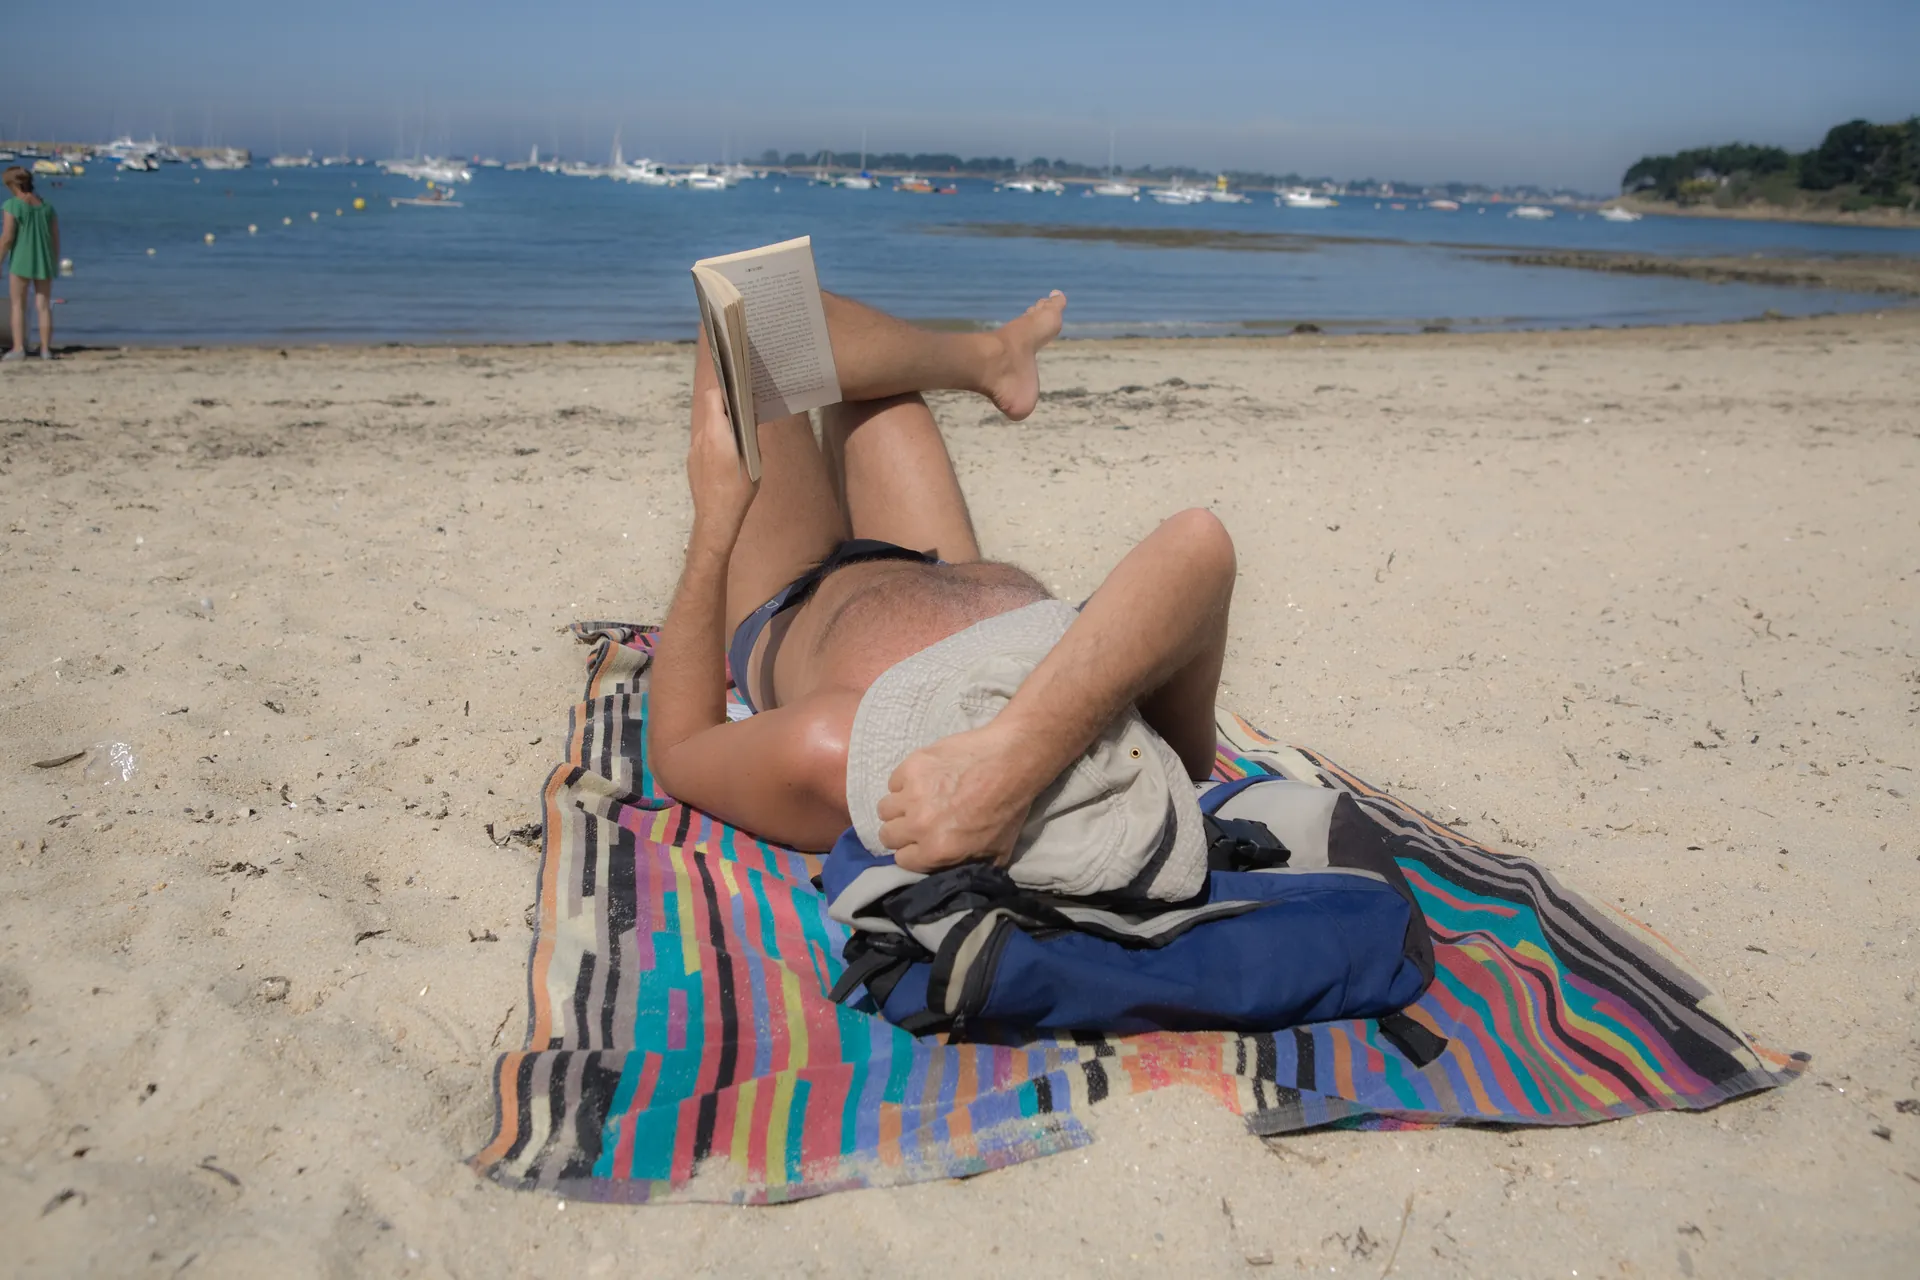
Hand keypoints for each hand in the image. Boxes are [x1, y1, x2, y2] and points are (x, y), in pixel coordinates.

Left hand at [687, 328, 756, 529]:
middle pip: (710, 407)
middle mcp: (701, 437)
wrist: (716, 518)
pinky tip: (730, 450)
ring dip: (722, 421)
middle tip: (743, 402)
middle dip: (726, 402)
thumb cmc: (739, 490)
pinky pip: (704, 441)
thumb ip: (750, 433)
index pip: (715, 395)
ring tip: (739, 427)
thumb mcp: (754, 459)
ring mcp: (694, 450)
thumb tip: (752, 413)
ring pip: (707, 424)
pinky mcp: (692, 462)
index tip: (739, 382)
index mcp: (717, 432)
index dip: (726, 386)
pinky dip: (716, 437)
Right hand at [876, 723, 1040, 871]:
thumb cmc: (1007, 808)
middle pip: (887, 835)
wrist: (1011, 762)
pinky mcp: (911, 767)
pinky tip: (925, 780)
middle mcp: (920, 825)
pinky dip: (905, 782)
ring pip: (884, 808)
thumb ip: (970, 868)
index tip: (921, 843)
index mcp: (938, 850)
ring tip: (917, 801)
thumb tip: (955, 877)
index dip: (913, 852)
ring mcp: (912, 794)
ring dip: (899, 807)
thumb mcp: (997, 853)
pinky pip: (894, 781)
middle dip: (901, 831)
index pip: (902, 860)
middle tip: (917, 822)